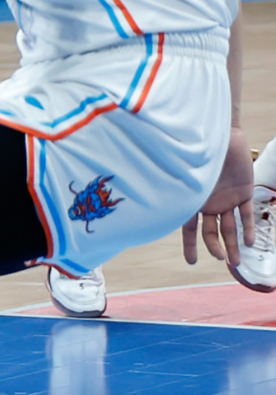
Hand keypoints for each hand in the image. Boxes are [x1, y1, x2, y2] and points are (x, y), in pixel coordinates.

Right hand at [183, 129, 257, 267]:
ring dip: (233, 244)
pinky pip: (247, 214)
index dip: (190, 245)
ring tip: (236, 261)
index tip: (192, 262)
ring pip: (230, 227)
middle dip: (215, 247)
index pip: (188, 226)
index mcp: (191, 198)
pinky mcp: (243, 192)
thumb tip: (146, 201)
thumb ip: (173, 187)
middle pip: (211, 230)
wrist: (220, 132)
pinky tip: (249, 243)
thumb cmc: (195, 149)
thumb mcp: (182, 171)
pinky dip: (248, 228)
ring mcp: (226, 198)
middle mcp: (209, 202)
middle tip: (221, 260)